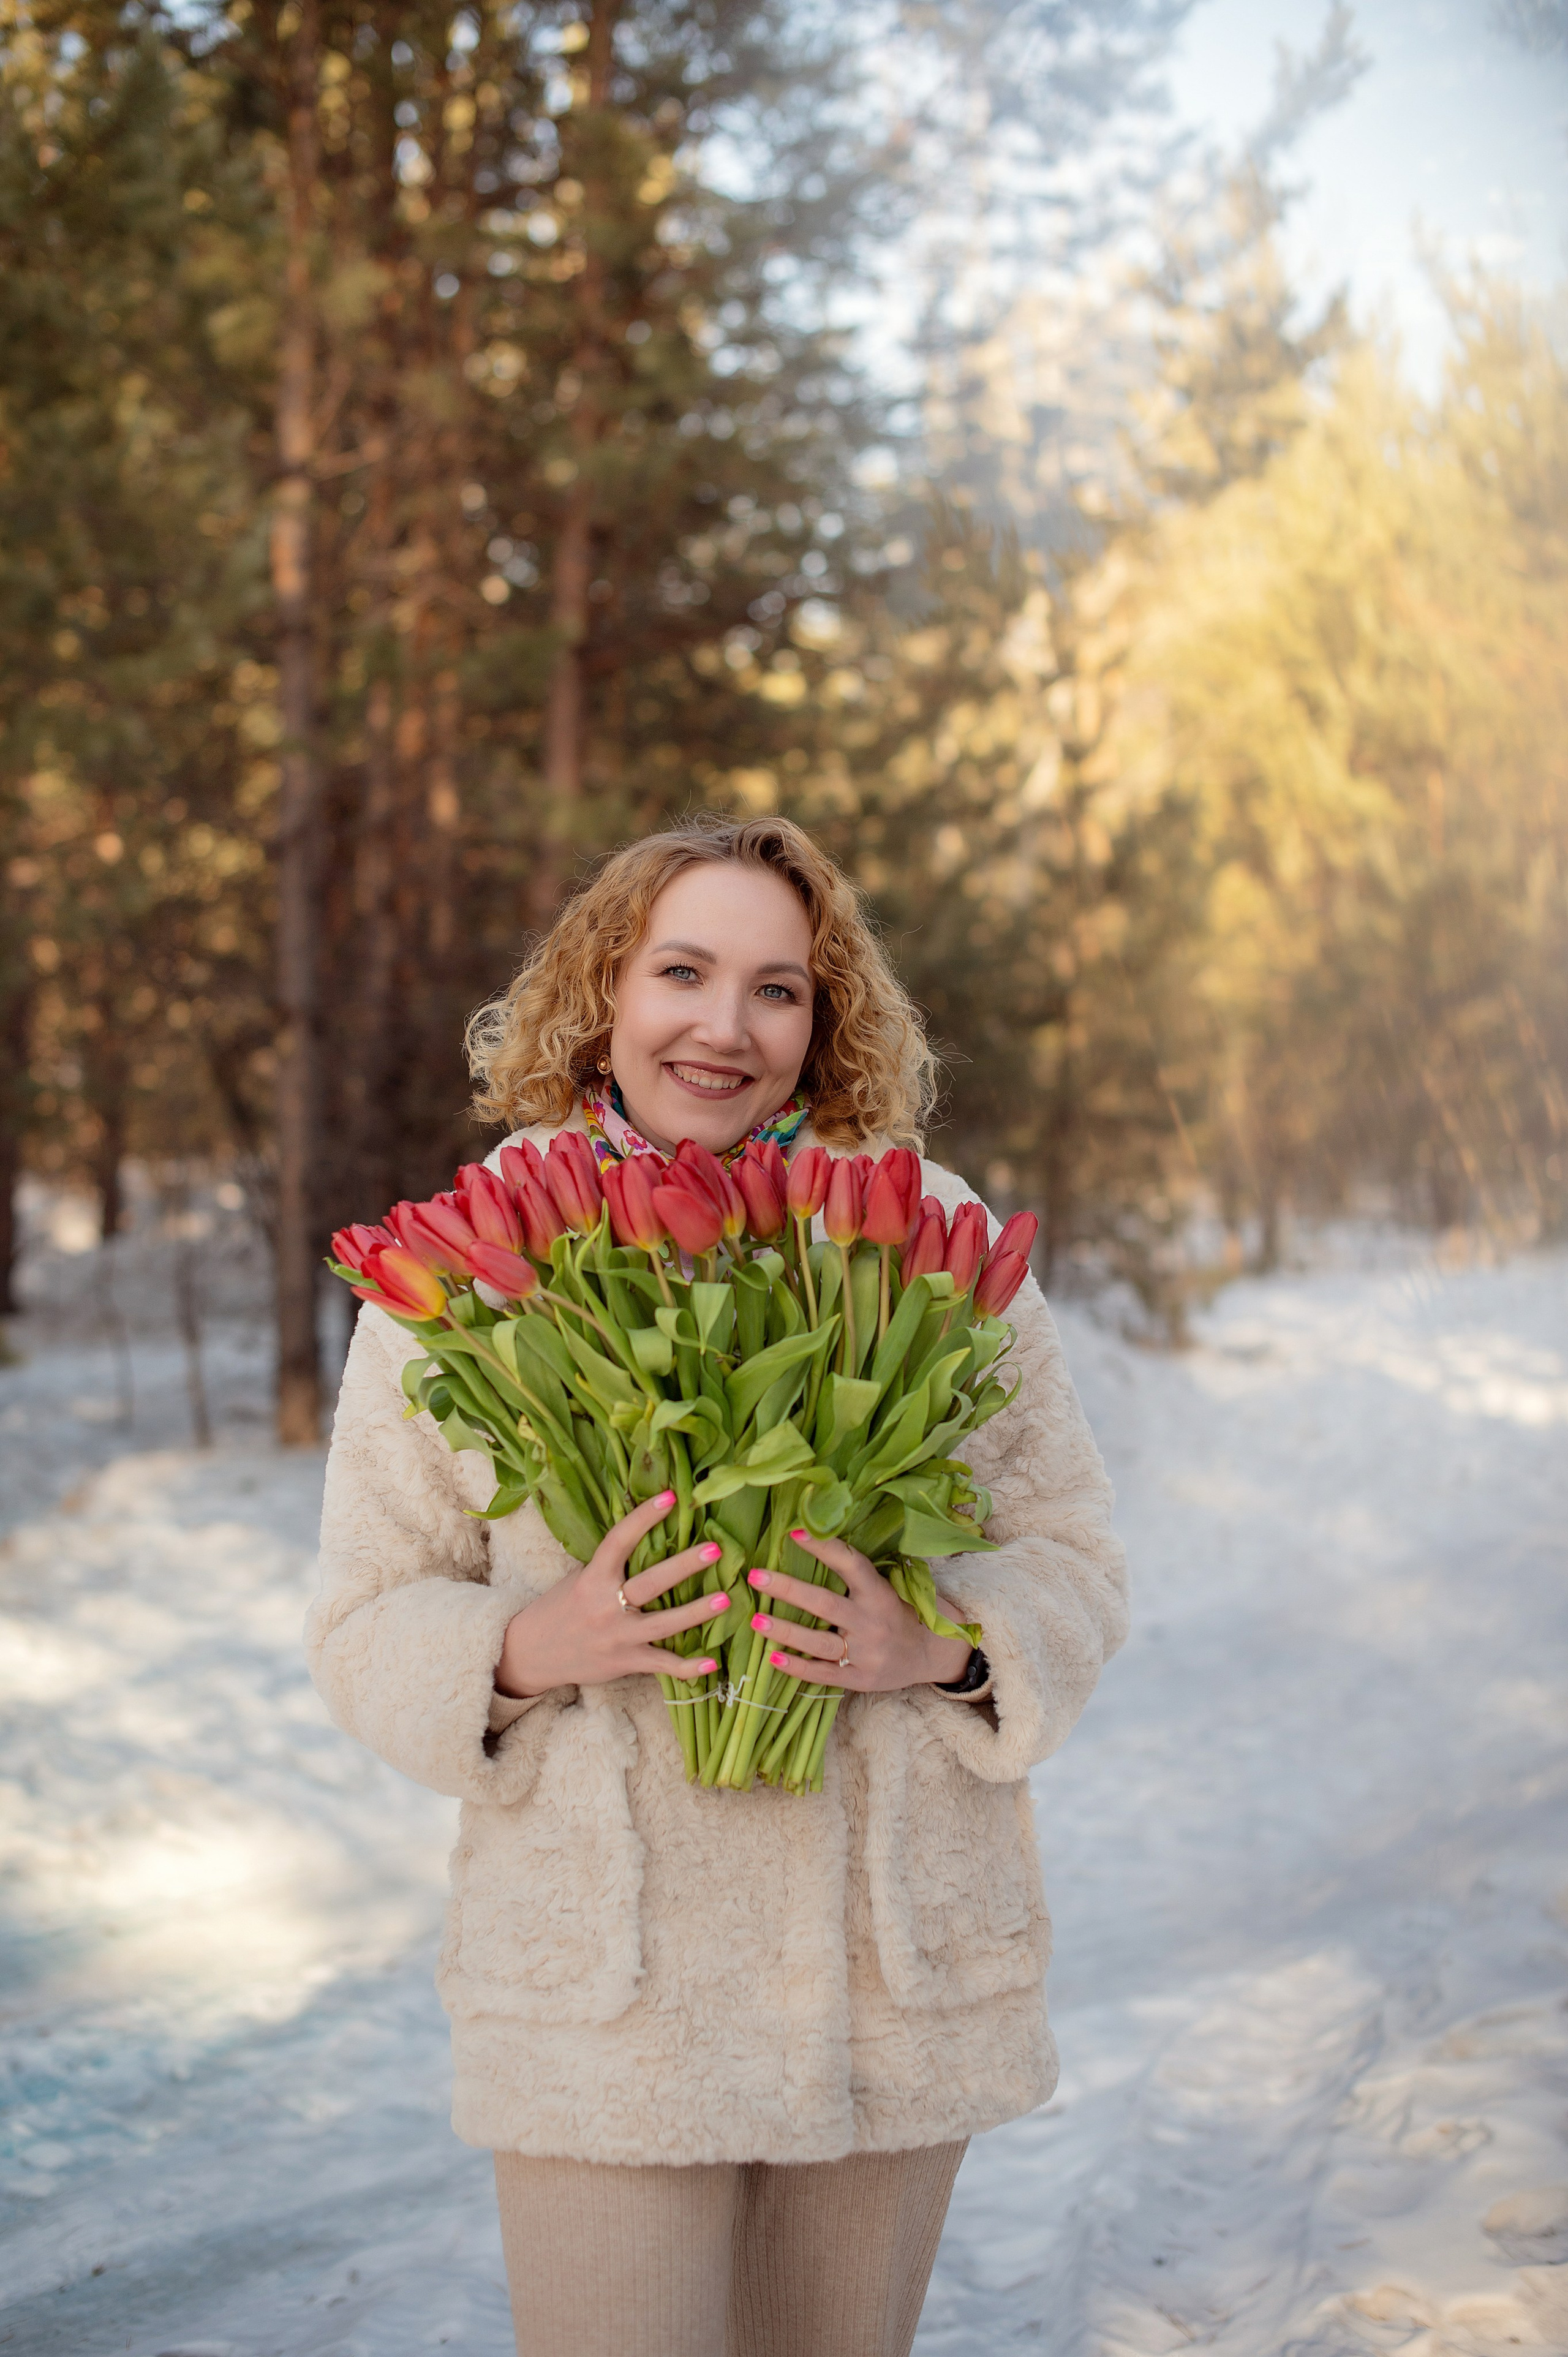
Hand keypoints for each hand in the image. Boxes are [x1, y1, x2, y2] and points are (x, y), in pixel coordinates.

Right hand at [495, 1491, 730, 1698]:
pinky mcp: (625, 1662)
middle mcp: (605, 1606)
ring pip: (663, 1625)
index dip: (644, 1518)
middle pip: (649, 1583)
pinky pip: (661, 1665)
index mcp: (592, 1578)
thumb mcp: (579, 1578)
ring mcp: (617, 1636)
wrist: (531, 1653)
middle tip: (715, 1549)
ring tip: (726, 1600)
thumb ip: (610, 1564)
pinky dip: (687, 1667)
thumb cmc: (561, 1608)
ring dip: (696, 1613)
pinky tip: (712, 1662)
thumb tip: (648, 1534)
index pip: (619, 1541)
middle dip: (683, 1566)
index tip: (671, 1497)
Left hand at [746, 1529, 971, 1693]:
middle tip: (757, 1576)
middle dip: (788, 1589)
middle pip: (825, 1604)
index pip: (850, 1564)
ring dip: (785, 1631)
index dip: (824, 1548)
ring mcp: (865, 1653)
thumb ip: (859, 1574)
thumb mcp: (890, 1588)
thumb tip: (816, 1541)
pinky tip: (772, 1659)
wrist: (932, 1655)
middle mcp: (871, 1621)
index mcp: (879, 1593)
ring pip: (819, 1642)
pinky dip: (798, 1668)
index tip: (795, 1532)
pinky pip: (824, 1673)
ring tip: (755, 1621)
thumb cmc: (902, 1612)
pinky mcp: (859, 1678)